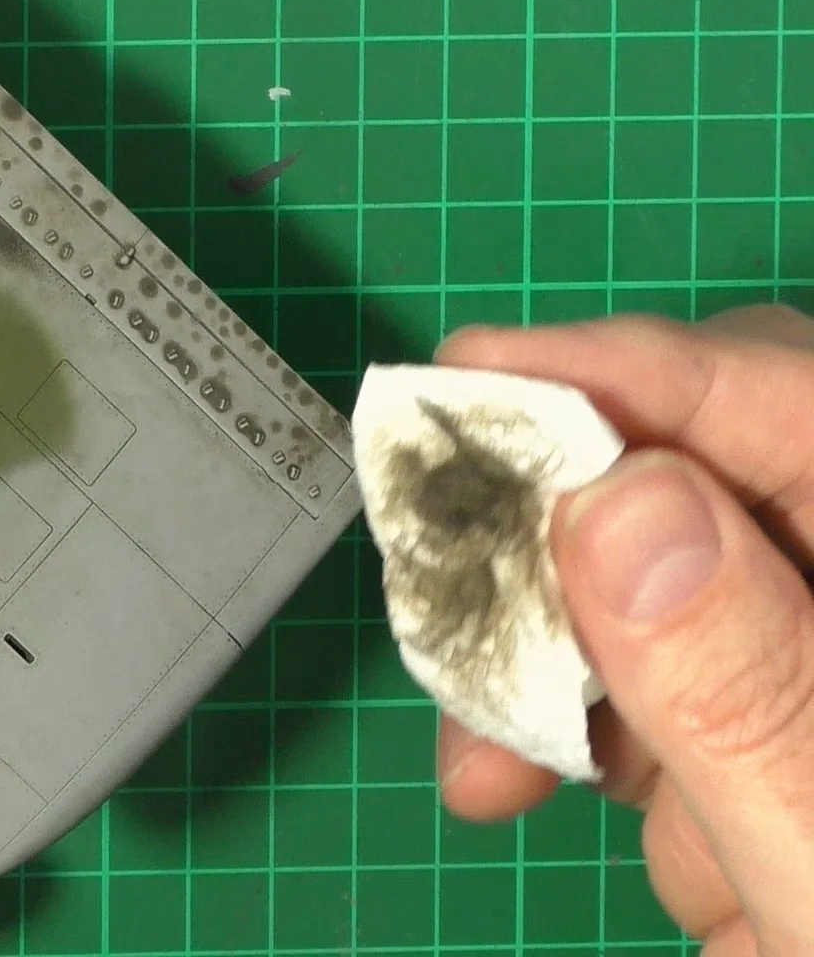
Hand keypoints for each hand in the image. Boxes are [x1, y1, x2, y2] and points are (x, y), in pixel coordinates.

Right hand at [432, 304, 813, 954]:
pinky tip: (665, 858)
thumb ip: (749, 691)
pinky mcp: (810, 721)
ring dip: (595, 685)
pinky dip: (649, 754)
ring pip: (690, 590)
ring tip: (514, 793)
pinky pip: (711, 685)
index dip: (630, 375)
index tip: (465, 382)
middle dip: (574, 561)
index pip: (798, 406)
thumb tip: (613, 498)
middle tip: (455, 624)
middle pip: (726, 483)